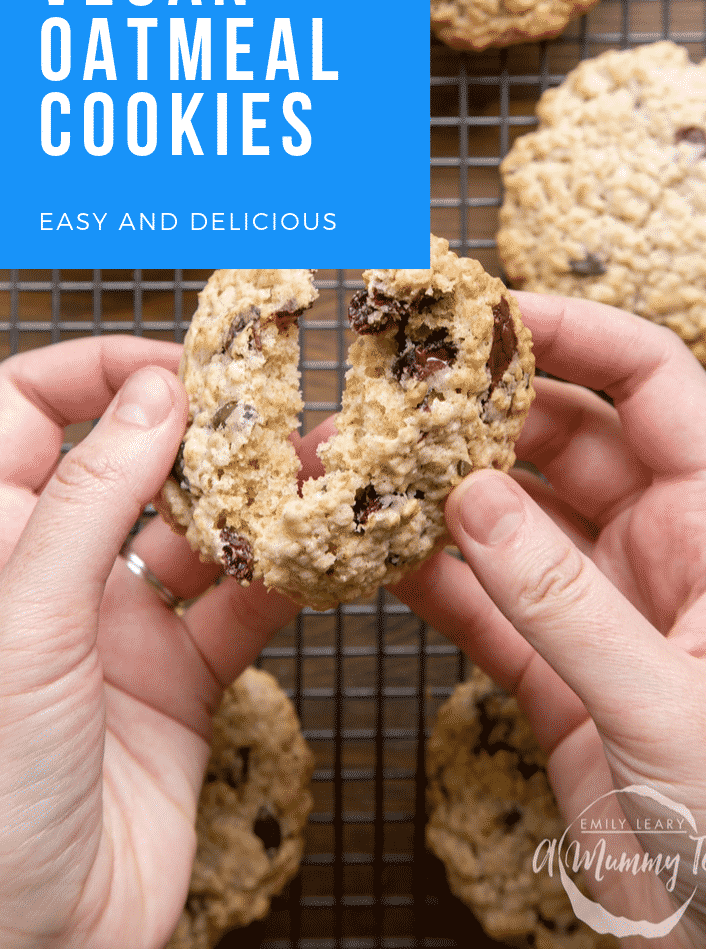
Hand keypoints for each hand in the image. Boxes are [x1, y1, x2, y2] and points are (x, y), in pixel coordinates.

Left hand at [0, 337, 299, 948]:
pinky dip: (286, 578)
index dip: (99, 374)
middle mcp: (51, 575)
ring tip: (326, 469)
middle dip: (205, 432)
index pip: (26, 410)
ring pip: (198, 533)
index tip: (183, 368)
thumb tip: (154, 394)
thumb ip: (88, 501)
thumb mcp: (25, 624)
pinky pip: (239, 610)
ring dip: (260, 501)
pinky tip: (327, 552)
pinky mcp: (176, 683)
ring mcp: (116, 628)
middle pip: (130, 463)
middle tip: (280, 410)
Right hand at [392, 295, 705, 948]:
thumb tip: (469, 501)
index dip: (573, 334)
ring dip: (440, 493)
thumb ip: (562, 602)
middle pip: (564, 437)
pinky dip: (431, 579)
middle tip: (395, 393)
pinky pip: (483, 604)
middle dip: (480, 410)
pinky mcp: (555, 674)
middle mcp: (662, 549)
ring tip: (362, 466)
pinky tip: (377, 554)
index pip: (650, 386)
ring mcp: (602, 608)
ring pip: (510, 519)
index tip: (487, 314)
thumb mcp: (671, 703)